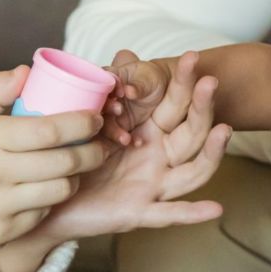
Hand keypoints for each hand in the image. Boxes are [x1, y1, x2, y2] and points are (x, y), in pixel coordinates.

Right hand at [0, 66, 106, 271]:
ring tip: (77, 164)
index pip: (49, 130)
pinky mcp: (4, 231)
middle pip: (66, 161)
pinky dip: (54, 198)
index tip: (95, 118)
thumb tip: (27, 71)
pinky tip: (51, 186)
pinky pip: (46, 211)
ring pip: (63, 188)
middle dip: (94, 150)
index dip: (82, 122)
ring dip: (78, 176)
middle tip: (101, 143)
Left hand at [27, 54, 230, 243]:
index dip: (184, 83)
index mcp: (147, 134)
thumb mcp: (74, 125)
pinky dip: (193, 213)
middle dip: (203, 106)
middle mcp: (157, 159)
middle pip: (191, 133)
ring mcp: (152, 187)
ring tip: (223, 130)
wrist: (47, 207)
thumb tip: (72, 59)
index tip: (191, 57)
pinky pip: (170, 215)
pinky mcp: (138, 213)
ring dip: (212, 152)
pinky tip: (216, 209)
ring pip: (193, 172)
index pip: (175, 105)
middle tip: (210, 81)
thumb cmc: (66, 162)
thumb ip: (83, 94)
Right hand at [101, 49, 179, 145]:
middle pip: (95, 106)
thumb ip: (138, 85)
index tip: (120, 94)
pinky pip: (115, 137)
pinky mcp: (116, 129)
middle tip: (120, 110)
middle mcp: (104, 98)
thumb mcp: (148, 79)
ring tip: (126, 138)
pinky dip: (125, 140)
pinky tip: (136, 142)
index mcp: (107, 80)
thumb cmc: (151, 80)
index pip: (98, 84)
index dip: (104, 89)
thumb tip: (129, 91)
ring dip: (113, 132)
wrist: (162, 94)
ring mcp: (108, 115)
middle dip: (106, 111)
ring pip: (103, 125)